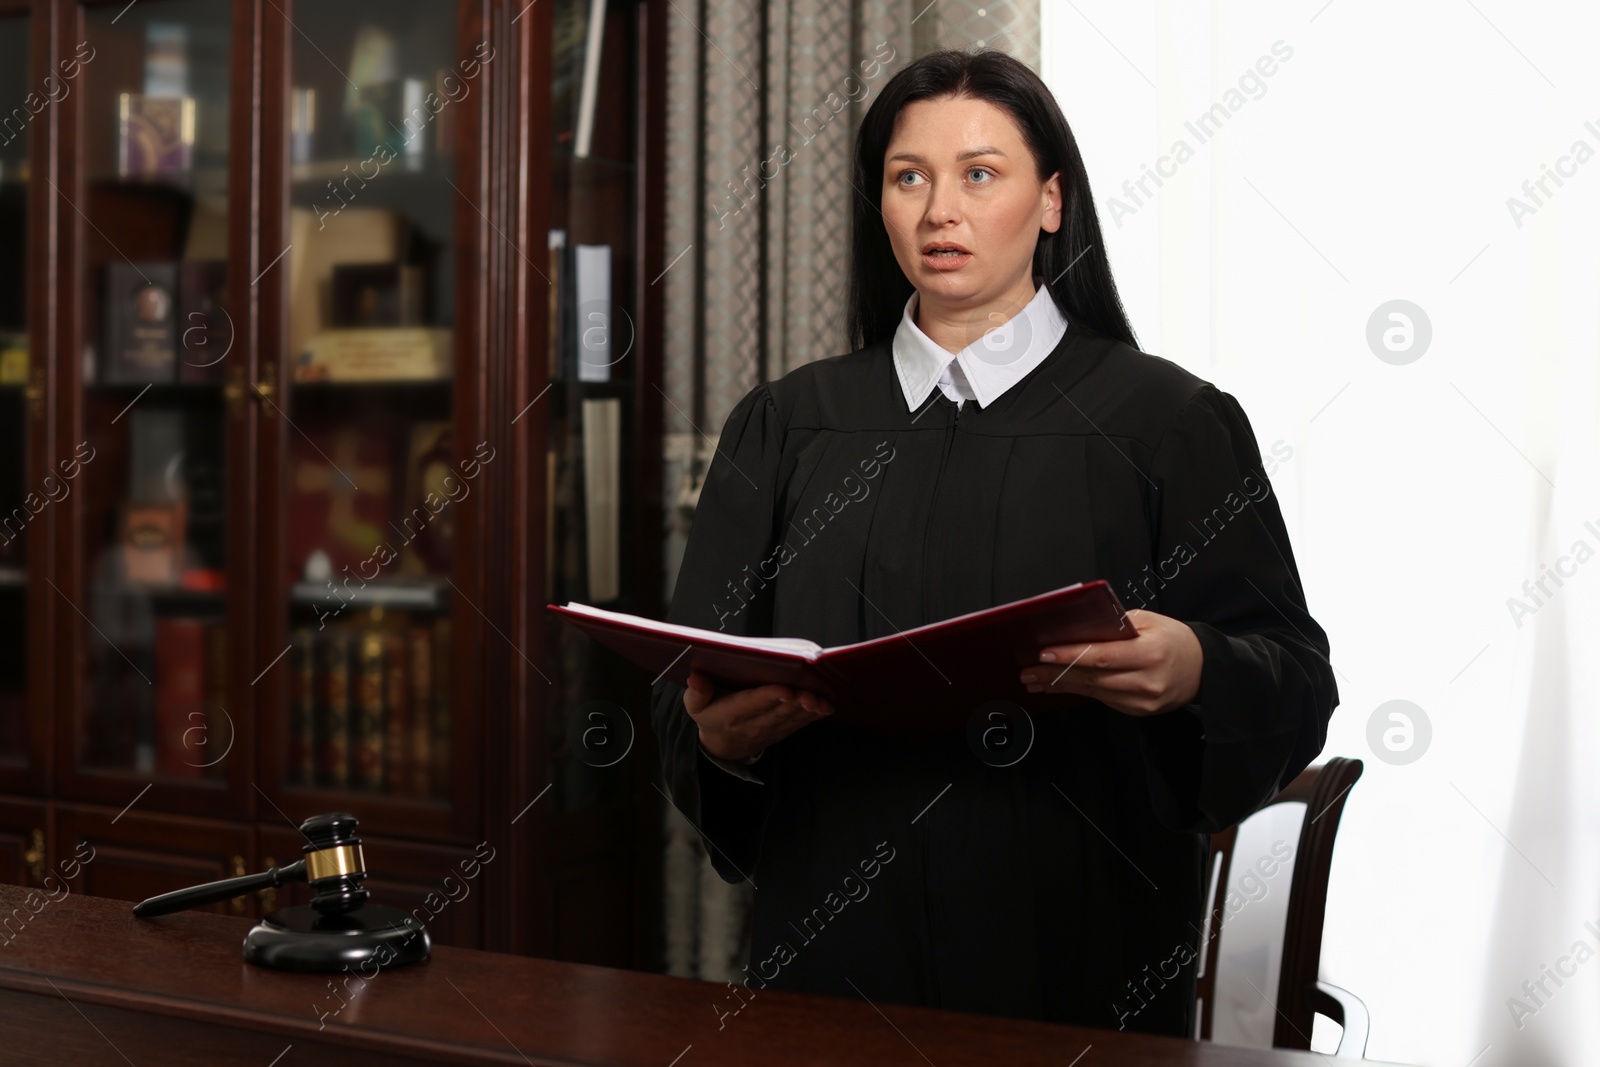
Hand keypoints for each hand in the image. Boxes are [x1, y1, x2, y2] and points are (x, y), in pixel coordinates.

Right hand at [683, 669, 834, 760]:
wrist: (721, 746)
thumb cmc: (711, 716)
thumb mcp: (696, 706)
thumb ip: (696, 693)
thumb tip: (695, 677)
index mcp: (731, 715)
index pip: (751, 704)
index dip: (768, 697)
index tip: (784, 689)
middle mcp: (753, 725)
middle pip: (777, 713)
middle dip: (795, 703)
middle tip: (810, 694)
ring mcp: (771, 730)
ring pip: (792, 719)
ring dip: (808, 711)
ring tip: (821, 701)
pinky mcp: (783, 731)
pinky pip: (799, 724)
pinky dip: (814, 716)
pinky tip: (826, 707)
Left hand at [1018, 609, 1202, 716]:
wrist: (1203, 670)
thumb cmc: (1175, 640)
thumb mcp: (1151, 621)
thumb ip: (1117, 625)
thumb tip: (1079, 627)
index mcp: (1150, 653)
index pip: (1102, 656)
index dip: (1070, 655)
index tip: (1044, 652)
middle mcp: (1146, 681)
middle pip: (1091, 677)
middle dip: (1055, 672)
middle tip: (1027, 669)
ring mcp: (1141, 701)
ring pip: (1092, 691)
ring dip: (1060, 684)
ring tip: (1034, 679)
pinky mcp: (1137, 711)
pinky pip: (1101, 699)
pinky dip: (1078, 691)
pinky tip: (1058, 685)